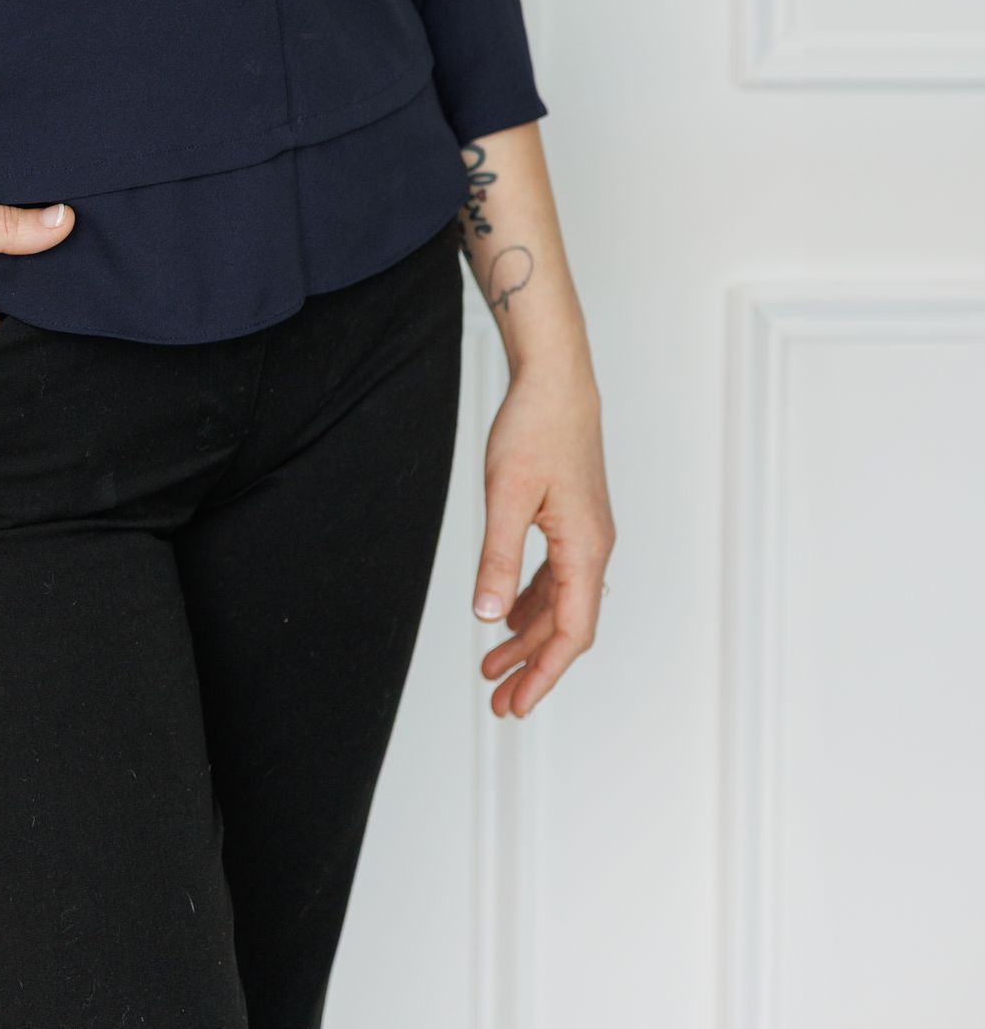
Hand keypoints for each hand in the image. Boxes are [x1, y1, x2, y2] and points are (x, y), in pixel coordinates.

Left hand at [470, 353, 614, 716]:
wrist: (555, 378)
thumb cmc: (535, 427)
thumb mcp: (507, 496)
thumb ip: (499, 559)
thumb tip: (488, 616)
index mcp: (586, 548)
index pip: (572, 632)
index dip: (544, 673)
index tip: (517, 704)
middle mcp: (594, 547)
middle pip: (567, 626)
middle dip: (532, 667)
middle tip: (499, 702)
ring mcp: (585, 534)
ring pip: (560, 603)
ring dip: (528, 636)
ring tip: (492, 666)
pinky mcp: (573, 519)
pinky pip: (556, 577)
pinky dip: (532, 602)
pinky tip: (508, 614)